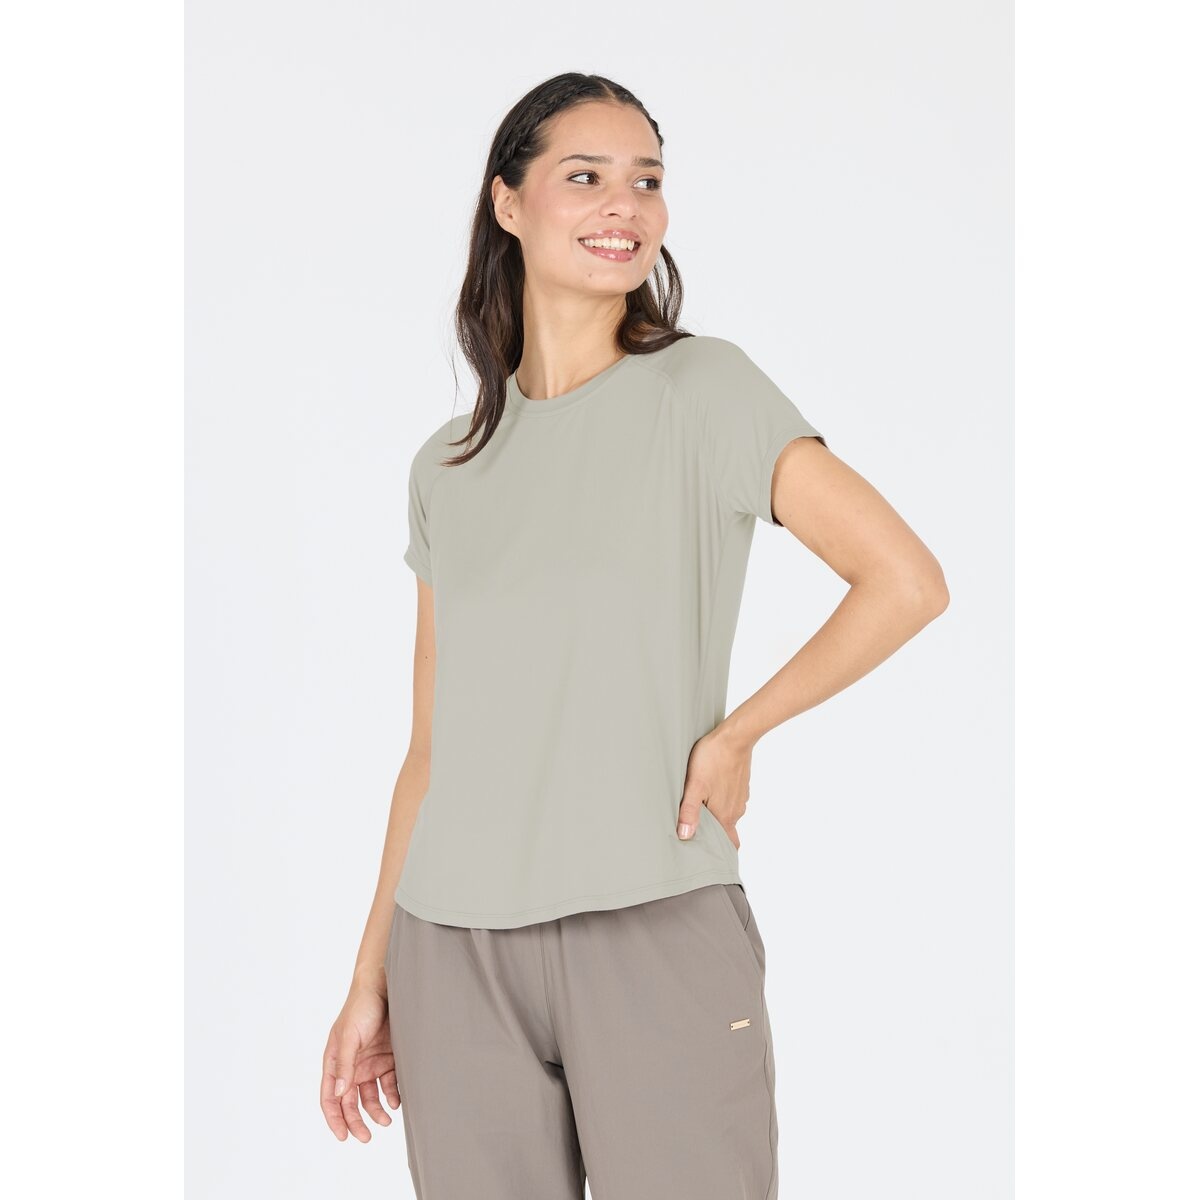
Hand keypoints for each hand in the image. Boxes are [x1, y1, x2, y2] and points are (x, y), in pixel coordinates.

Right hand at [320, 973, 400, 1142]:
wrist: (386, 986)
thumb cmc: (361, 1008)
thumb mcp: (349, 1036)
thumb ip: (345, 1065)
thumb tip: (340, 1094)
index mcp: (335, 1062)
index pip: (330, 1097)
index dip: (335, 1119)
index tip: (344, 1136)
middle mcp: (351, 1066)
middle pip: (350, 1102)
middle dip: (357, 1121)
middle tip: (366, 1137)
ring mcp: (370, 1063)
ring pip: (371, 1096)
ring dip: (377, 1111)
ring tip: (387, 1120)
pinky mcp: (388, 1058)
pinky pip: (389, 1084)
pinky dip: (392, 1095)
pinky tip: (397, 1100)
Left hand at [677, 723, 751, 847]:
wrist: (735, 736)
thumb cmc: (713, 759)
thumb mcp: (695, 785)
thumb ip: (689, 812)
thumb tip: (685, 835)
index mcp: (726, 814)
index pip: (730, 843)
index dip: (721, 851)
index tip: (708, 853)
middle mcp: (736, 809)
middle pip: (726, 829)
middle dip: (713, 832)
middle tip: (695, 827)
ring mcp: (740, 796)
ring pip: (728, 812)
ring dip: (716, 813)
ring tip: (698, 805)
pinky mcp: (740, 784)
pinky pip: (731, 798)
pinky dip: (721, 798)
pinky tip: (709, 788)